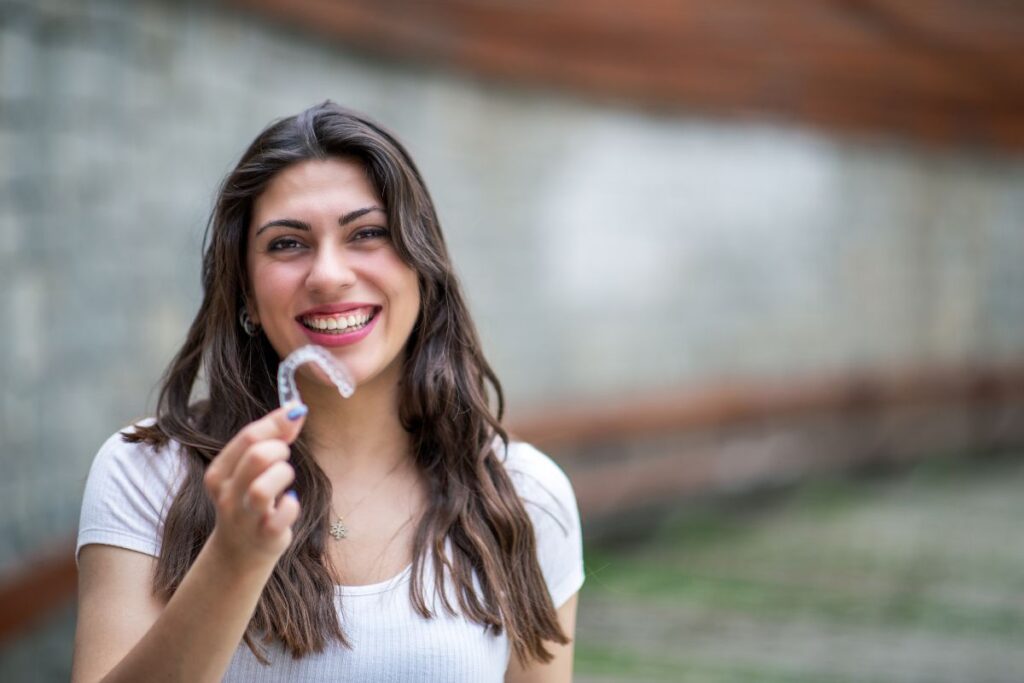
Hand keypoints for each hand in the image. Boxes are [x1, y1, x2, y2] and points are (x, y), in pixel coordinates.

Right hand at [202, 402, 307, 568]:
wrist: (240, 551)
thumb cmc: (249, 501)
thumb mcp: (250, 469)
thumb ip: (271, 437)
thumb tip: (295, 408)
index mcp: (220, 472)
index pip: (248, 436)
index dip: (277, 422)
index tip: (295, 415)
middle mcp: (227, 494)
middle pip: (256, 457)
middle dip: (279, 450)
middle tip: (283, 457)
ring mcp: (244, 517)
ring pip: (262, 489)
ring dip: (283, 476)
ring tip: (284, 480)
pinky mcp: (264, 535)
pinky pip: (281, 516)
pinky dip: (291, 506)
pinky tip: (288, 502)